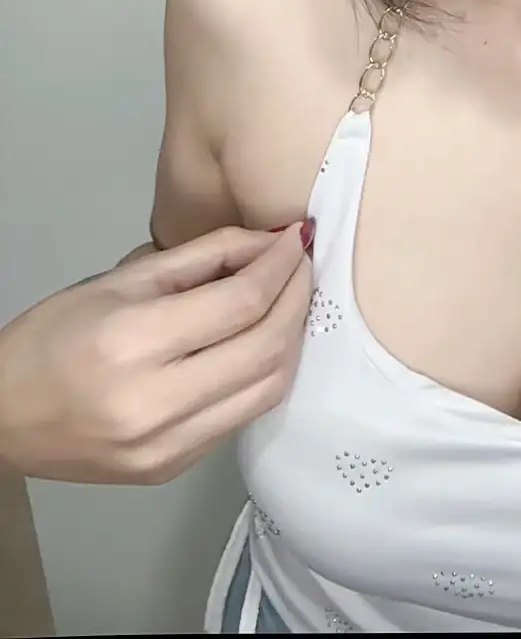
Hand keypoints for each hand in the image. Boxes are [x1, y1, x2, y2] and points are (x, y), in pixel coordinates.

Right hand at [0, 224, 311, 484]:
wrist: (2, 417)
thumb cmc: (52, 337)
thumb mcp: (122, 280)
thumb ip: (203, 258)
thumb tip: (269, 242)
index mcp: (132, 344)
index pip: (240, 304)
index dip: (280, 266)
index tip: (297, 239)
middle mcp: (154, 403)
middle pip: (264, 347)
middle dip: (296, 298)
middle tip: (303, 264)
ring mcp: (166, 447)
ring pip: (266, 388)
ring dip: (291, 338)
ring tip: (292, 299)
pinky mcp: (172, 470)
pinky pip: (241, 416)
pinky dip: (265, 374)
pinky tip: (264, 341)